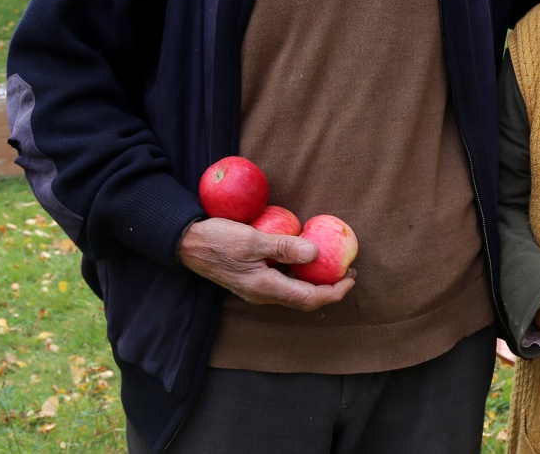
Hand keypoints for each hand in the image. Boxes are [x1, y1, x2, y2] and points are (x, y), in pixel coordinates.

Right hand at [177, 217, 353, 310]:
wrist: (188, 244)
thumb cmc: (219, 240)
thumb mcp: (253, 240)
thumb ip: (284, 246)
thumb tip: (316, 253)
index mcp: (266, 288)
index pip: (310, 298)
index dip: (335, 291)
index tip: (352, 277)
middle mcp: (264, 294)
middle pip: (305, 300)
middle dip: (330, 288)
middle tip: (349, 271)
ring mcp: (258, 289)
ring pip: (295, 292)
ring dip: (316, 282)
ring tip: (332, 264)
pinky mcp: (254, 280)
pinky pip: (284, 282)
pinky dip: (300, 274)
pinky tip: (306, 257)